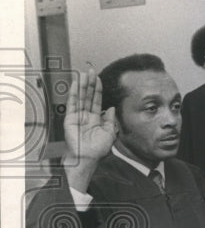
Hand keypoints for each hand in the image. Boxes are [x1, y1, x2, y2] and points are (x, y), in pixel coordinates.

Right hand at [62, 68, 115, 192]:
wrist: (88, 157)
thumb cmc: (99, 148)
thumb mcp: (110, 132)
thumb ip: (110, 119)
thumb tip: (112, 107)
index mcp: (95, 118)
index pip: (96, 100)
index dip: (98, 89)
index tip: (99, 78)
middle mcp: (86, 115)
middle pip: (88, 95)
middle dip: (90, 83)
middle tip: (91, 70)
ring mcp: (77, 116)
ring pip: (80, 97)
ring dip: (82, 85)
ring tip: (83, 73)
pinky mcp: (70, 118)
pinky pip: (72, 103)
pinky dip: (74, 93)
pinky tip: (76, 84)